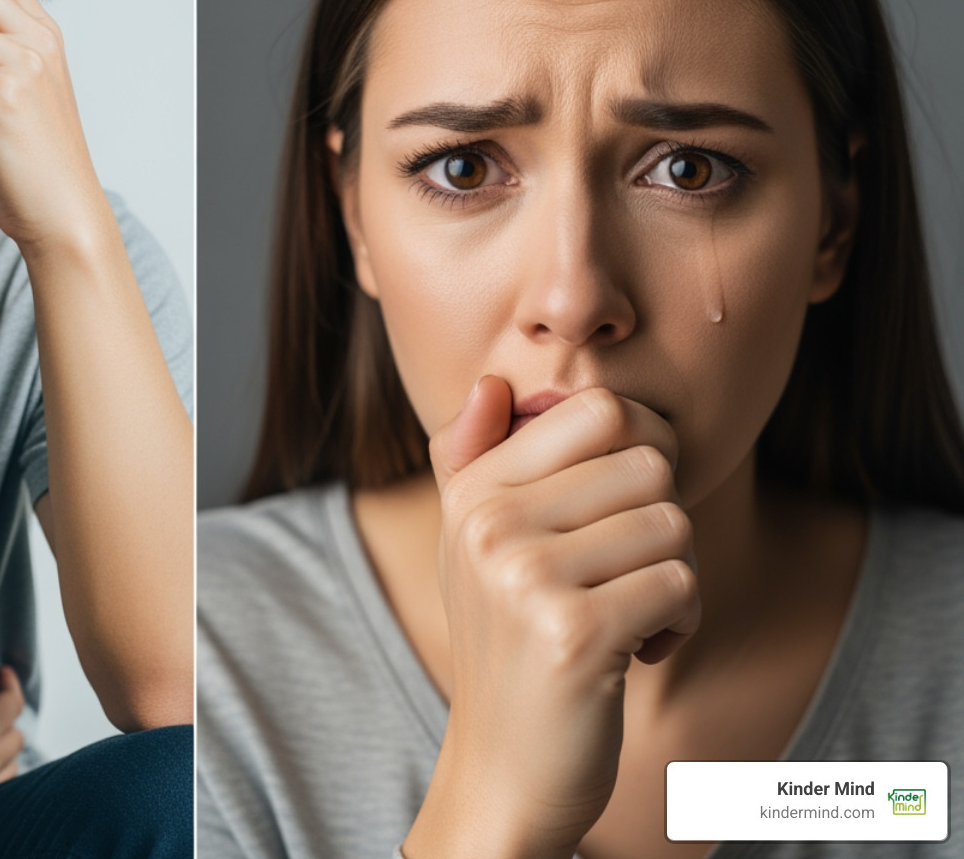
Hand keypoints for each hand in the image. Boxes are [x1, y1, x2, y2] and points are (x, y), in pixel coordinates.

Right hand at [404, 377, 699, 858]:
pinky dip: (681, 621)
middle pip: (649, 463)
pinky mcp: (573, 632)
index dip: (642, 454)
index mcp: (472, 492)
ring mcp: (525, 577)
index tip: (620, 511)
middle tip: (628, 575)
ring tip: (630, 615)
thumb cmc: (508, 646)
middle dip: (662, 522)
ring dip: (677, 578)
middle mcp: (489, 524)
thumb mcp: (474, 547)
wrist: (503, 770)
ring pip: (673, 523)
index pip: (599, 410)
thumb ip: (476, 460)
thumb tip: (494, 384)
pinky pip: (681, 583)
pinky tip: (639, 651)